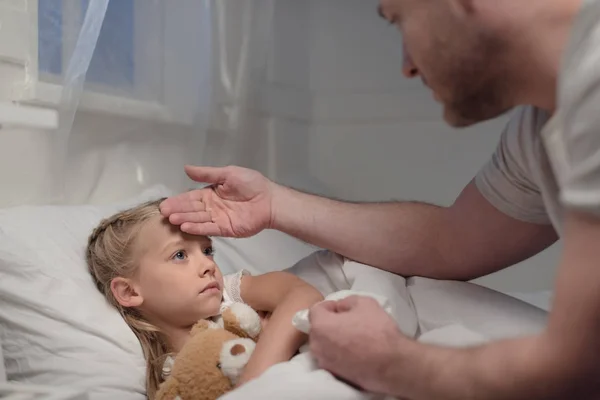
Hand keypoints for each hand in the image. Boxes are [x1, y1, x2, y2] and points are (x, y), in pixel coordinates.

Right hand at [159, 165, 274, 236]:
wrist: (270, 200)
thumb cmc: (251, 184)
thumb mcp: (228, 173)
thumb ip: (207, 174)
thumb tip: (186, 168)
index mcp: (211, 193)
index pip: (191, 198)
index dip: (178, 200)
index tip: (165, 204)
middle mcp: (212, 207)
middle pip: (192, 209)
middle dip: (178, 210)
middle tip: (164, 213)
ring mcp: (218, 219)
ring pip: (198, 219)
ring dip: (185, 219)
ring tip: (172, 219)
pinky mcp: (225, 229)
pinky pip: (209, 229)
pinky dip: (198, 228)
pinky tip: (186, 227)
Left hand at [308, 295, 404, 394]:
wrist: (391, 365)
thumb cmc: (377, 331)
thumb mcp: (365, 303)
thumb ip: (347, 301)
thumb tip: (340, 308)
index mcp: (320, 326)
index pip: (316, 310)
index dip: (329, 306)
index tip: (342, 308)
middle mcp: (317, 346)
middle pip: (318, 328)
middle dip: (330, 323)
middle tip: (348, 322)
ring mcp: (324, 362)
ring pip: (324, 344)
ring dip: (334, 338)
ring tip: (353, 338)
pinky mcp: (334, 374)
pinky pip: (332, 358)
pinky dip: (339, 353)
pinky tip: (355, 352)